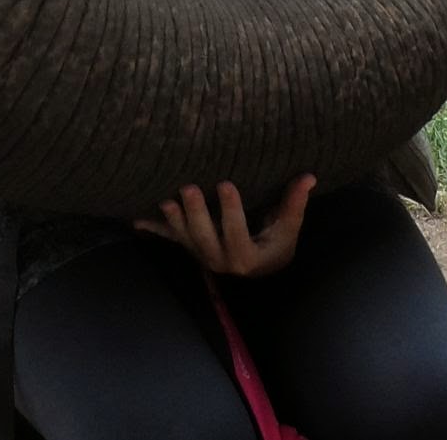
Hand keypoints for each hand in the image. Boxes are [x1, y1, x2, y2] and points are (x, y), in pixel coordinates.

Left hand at [134, 175, 314, 277]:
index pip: (236, 234)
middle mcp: (220, 260)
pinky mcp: (189, 247)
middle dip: (194, 214)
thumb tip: (309, 177)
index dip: (230, 211)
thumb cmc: (275, 244)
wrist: (259, 268)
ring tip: (164, 198)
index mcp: (246, 258)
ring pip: (184, 239)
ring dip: (172, 219)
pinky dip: (154, 228)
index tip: (226, 183)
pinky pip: (170, 239)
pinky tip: (136, 219)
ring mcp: (201, 254)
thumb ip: (294, 204)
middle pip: (204, 239)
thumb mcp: (287, 229)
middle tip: (187, 187)